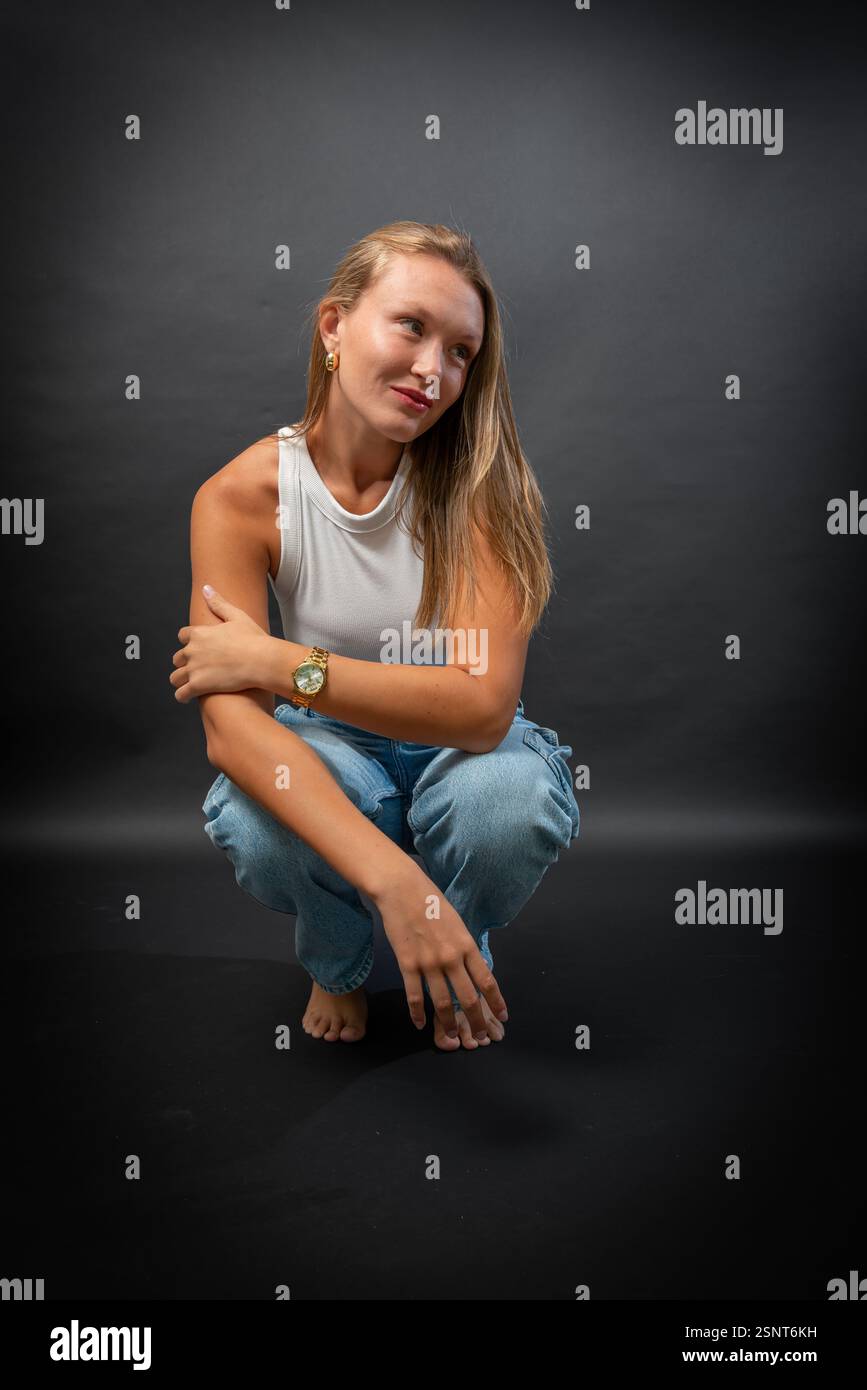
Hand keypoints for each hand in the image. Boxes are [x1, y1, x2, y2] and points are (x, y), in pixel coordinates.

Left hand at [170, 585, 273, 702]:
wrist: (262, 660)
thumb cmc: (254, 639)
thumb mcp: (237, 616)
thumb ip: (218, 603)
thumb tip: (206, 588)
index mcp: (199, 633)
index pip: (182, 636)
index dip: (188, 642)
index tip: (196, 648)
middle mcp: (192, 650)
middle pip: (177, 658)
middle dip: (185, 663)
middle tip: (196, 668)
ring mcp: (194, 669)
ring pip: (175, 677)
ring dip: (181, 680)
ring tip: (189, 685)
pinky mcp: (198, 686)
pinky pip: (180, 694)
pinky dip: (182, 696)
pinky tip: (188, 697)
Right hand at [374, 860, 508, 1039]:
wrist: (402, 890)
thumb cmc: (431, 902)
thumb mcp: (457, 922)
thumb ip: (464, 947)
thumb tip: (470, 968)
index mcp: (467, 945)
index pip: (487, 981)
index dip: (496, 1002)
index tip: (503, 1016)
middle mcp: (451, 957)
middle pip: (468, 997)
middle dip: (477, 1020)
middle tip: (482, 1036)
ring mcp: (428, 962)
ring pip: (443, 1002)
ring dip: (449, 1023)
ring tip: (454, 1036)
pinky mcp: (407, 964)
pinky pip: (414, 996)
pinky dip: (417, 1014)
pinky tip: (421, 1025)